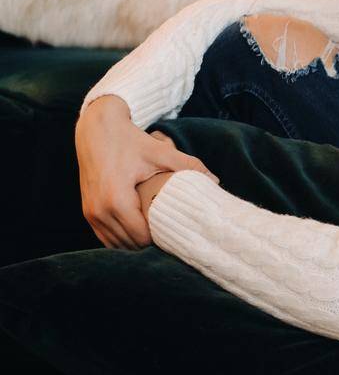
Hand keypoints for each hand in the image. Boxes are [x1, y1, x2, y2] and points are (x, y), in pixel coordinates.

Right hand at [75, 97, 213, 248]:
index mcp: (117, 200)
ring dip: (135, 242)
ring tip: (157, 232)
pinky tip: (139, 230)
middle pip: (129, 244)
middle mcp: (99, 210)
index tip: (177, 230)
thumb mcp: (161, 152)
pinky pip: (104, 236)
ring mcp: (90, 213)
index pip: (142, 237)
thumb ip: (189, 166)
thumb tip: (216, 180)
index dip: (161, 237)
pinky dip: (121, 237)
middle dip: (150, 242)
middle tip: (171, 234)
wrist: (96, 129)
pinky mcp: (86, 211)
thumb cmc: (130, 140)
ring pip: (116, 244)